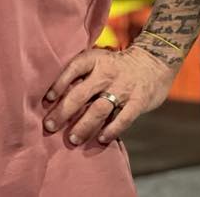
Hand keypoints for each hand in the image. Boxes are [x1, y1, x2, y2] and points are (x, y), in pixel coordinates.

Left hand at [43, 45, 176, 145]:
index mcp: (94, 60)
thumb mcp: (98, 60)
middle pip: (80, 94)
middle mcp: (106, 73)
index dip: (58, 84)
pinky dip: (112, 130)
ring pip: (99, 109)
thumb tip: (55, 96)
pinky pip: (123, 118)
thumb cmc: (116, 65)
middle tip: (50, 126)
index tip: (47, 100)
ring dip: (84, 126)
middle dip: (63, 112)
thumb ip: (82, 75)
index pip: (72, 70)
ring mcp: (123, 88)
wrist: (153, 61)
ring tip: (72, 139)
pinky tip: (101, 139)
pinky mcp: (138, 101)